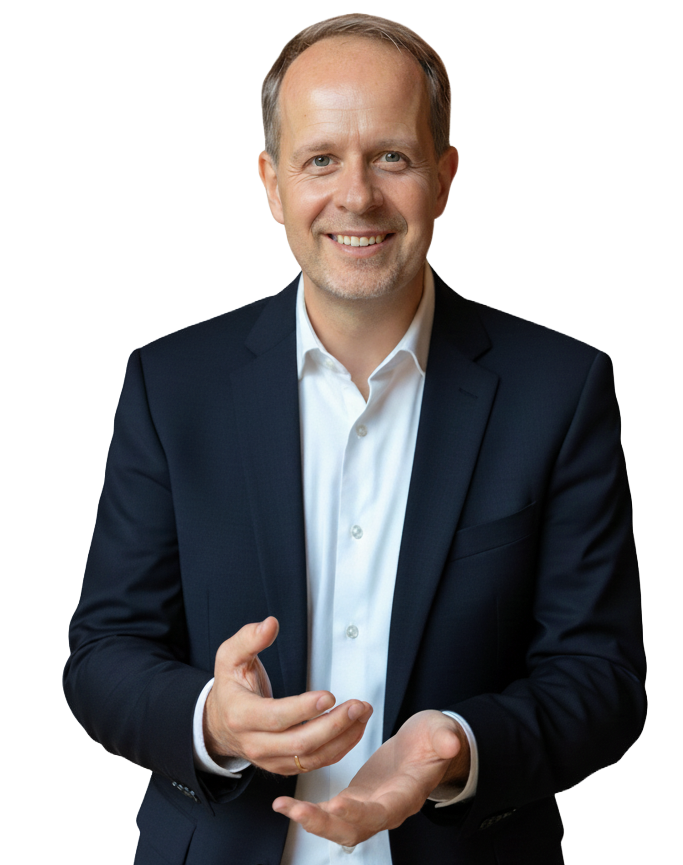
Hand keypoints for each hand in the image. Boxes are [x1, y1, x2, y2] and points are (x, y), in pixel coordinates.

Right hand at [203, 617, 372, 774]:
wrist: (220, 723)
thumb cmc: (231, 687)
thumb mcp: (230, 657)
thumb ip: (249, 639)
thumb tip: (270, 625)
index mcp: (241, 715)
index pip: (276, 718)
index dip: (303, 709)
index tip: (329, 695)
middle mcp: (255, 743)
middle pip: (299, 743)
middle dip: (333, 726)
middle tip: (356, 706)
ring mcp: (271, 759)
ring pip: (312, 757)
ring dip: (343, 737)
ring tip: (362, 714)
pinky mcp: (285, 765)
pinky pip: (316, 763)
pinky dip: (340, 748)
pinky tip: (355, 728)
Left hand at [272, 710, 468, 845]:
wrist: (428, 747)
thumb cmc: (434, 739)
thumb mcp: (442, 732)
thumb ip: (445, 738)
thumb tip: (451, 742)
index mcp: (407, 794)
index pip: (385, 811)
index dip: (362, 812)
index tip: (339, 804)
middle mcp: (387, 808)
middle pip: (355, 829)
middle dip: (325, 824)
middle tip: (299, 811)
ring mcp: (370, 807)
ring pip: (339, 827)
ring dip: (312, 820)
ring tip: (286, 807)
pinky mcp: (357, 800)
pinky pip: (331, 814)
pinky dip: (309, 812)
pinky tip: (287, 804)